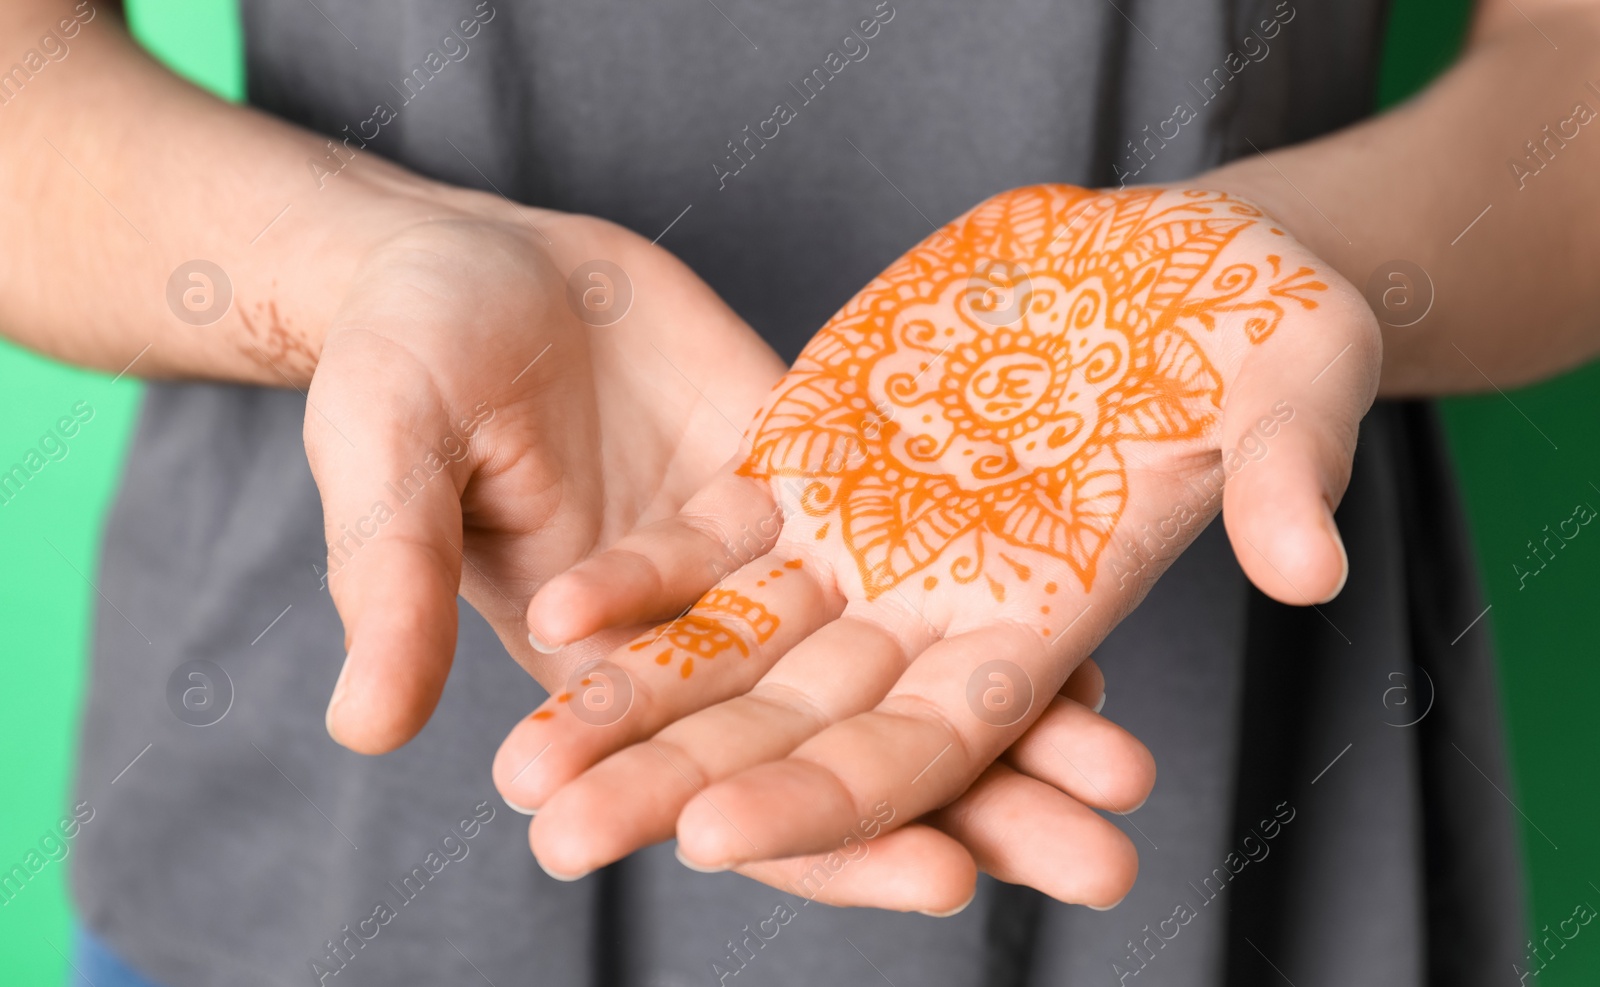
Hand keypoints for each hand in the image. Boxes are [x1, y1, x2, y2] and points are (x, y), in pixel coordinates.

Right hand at [305, 195, 1154, 913]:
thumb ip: (399, 581)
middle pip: (850, 750)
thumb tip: (367, 728)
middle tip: (1101, 866)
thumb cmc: (398, 358)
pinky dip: (991, 594)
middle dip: (975, 812)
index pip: (727, 785)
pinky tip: (1087, 633)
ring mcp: (768, 566)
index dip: (829, 840)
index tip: (947, 881)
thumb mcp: (391, 458)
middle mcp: (706, 643)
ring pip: (899, 662)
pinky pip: (913, 552)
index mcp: (606, 675)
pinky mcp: (810, 485)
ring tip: (1126, 771)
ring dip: (1012, 722)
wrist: (467, 265)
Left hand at [493, 184, 1375, 906]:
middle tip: (561, 842)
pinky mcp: (821, 464)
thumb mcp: (1296, 378)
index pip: (933, 746)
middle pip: (799, 726)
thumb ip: (1284, 474)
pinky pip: (719, 539)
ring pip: (734, 648)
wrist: (1170, 260)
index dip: (831, 799)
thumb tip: (1309, 567)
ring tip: (522, 766)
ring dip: (629, 706)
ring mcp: (871, 541)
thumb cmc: (1261, 323)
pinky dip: (645, 577)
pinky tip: (563, 608)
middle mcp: (945, 607)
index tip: (716, 838)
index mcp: (1053, 622)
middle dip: (680, 787)